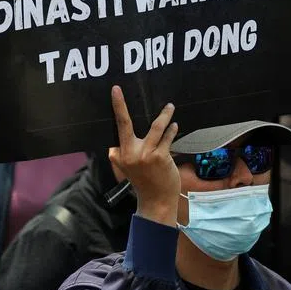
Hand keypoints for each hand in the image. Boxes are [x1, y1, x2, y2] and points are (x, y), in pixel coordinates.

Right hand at [108, 85, 180, 225]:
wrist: (156, 200)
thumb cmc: (143, 182)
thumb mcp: (125, 168)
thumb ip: (120, 155)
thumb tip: (117, 143)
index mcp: (119, 153)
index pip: (117, 126)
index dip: (117, 107)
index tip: (115, 91)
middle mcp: (129, 152)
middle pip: (126, 123)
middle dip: (122, 105)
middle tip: (120, 89)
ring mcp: (145, 154)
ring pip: (155, 128)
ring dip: (164, 115)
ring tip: (169, 107)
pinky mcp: (160, 157)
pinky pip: (166, 138)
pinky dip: (171, 130)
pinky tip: (174, 125)